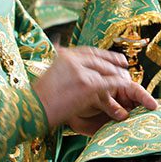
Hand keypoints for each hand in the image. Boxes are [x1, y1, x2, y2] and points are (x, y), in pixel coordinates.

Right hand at [32, 47, 156, 134]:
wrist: (32, 109)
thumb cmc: (39, 100)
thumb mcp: (51, 77)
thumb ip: (64, 71)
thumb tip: (71, 72)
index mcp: (63, 55)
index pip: (88, 52)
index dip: (104, 54)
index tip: (114, 57)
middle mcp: (73, 59)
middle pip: (99, 59)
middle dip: (114, 62)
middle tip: (125, 64)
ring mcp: (81, 71)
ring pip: (106, 70)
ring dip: (118, 74)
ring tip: (128, 78)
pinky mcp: (88, 84)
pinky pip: (109, 81)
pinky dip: (119, 83)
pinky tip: (126, 85)